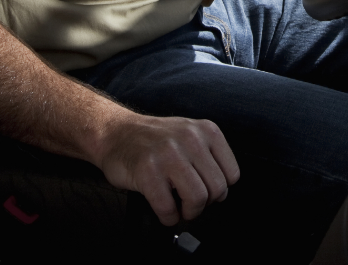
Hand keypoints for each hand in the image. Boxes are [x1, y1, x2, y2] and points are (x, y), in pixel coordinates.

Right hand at [92, 112, 240, 225]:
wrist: (116, 133)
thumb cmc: (154, 140)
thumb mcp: (190, 134)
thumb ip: (208, 156)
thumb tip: (221, 191)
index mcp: (206, 131)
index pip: (232, 174)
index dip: (218, 190)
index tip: (205, 191)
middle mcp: (190, 139)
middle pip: (217, 189)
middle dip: (204, 204)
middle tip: (191, 203)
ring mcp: (168, 154)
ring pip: (198, 198)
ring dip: (188, 212)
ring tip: (179, 208)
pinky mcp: (148, 171)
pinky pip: (168, 208)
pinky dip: (168, 217)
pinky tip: (164, 210)